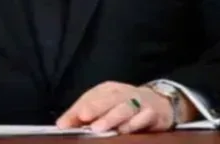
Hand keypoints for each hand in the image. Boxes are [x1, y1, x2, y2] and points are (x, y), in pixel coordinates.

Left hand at [56, 81, 179, 133]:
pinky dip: (134, 123)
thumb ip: (82, 116)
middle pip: (107, 99)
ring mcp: (139, 102)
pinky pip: (144, 116)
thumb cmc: (124, 106)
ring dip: (112, 117)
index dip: (76, 110)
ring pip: (125, 108)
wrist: (158, 104)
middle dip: (94, 108)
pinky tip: (125, 130)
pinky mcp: (153, 112)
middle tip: (83, 119)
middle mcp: (122, 93)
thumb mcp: (103, 107)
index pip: (89, 98)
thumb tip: (61, 125)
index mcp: (108, 90)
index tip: (63, 124)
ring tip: (99, 128)